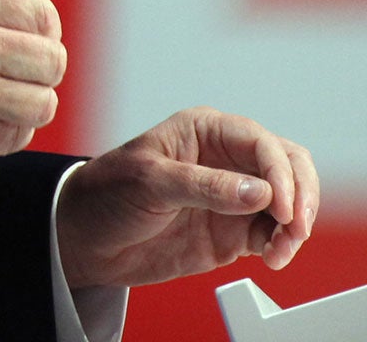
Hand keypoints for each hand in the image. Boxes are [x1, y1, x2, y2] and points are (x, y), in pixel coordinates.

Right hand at [0, 0, 65, 167]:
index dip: (41, 35)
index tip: (23, 49)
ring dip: (24, 108)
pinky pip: (17, 138)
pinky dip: (4, 135)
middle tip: (8, 82)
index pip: (44, 16)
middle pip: (52, 61)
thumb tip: (38, 32)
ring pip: (44, 103)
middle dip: (37, 74)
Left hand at [56, 107, 318, 289]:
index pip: (261, 142)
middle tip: (294, 228)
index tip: (282, 207)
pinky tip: (271, 257)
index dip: (280, 173)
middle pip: (287, 167)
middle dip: (301, 196)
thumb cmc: (105, 193)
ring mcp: (232, 195)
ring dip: (295, 226)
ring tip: (279, 250)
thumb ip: (203, 186)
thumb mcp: (148, 182)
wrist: (86, 238)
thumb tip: (260, 191)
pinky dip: (282, 245)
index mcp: (203, 130)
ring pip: (288, 202)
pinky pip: (274, 233)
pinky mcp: (234, 229)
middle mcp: (225, 159)